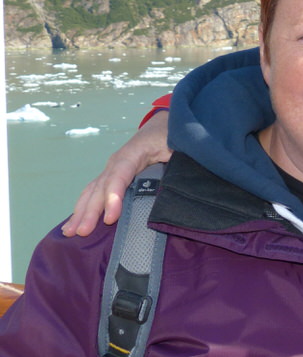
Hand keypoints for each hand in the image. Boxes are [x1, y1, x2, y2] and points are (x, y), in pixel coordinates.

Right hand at [63, 111, 171, 235]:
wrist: (164, 125)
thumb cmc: (172, 135)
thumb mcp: (178, 145)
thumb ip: (177, 161)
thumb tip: (178, 182)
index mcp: (134, 153)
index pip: (119, 176)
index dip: (113, 197)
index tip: (110, 218)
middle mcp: (117, 162)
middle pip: (101, 187)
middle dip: (91, 211)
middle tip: (82, 232)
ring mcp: (112, 168)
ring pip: (93, 190)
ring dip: (80, 211)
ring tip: (70, 231)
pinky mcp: (113, 175)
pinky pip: (95, 191)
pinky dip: (84, 206)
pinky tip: (75, 221)